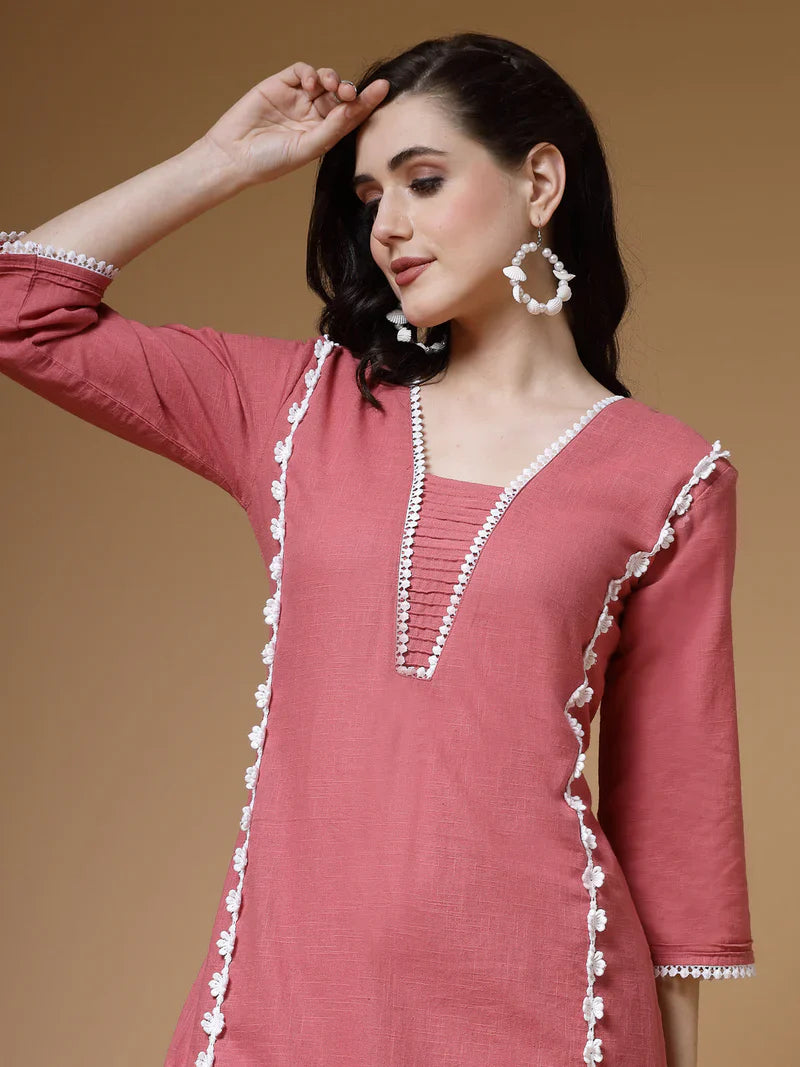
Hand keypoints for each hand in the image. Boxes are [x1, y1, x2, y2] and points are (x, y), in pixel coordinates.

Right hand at [200, 62, 389, 186]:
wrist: (234, 156)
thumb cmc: (270, 161)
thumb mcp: (307, 147)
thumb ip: (332, 128)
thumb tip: (355, 108)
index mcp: (323, 134)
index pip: (350, 115)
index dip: (367, 101)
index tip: (383, 89)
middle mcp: (312, 115)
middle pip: (339, 95)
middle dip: (348, 90)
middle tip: (349, 93)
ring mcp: (296, 99)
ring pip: (324, 80)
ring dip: (332, 78)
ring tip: (330, 86)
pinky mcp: (279, 85)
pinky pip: (301, 71)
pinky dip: (310, 72)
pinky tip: (311, 82)